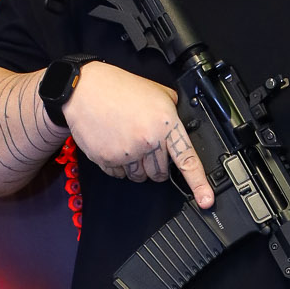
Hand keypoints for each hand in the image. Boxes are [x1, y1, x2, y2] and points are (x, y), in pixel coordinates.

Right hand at [63, 64, 214, 208]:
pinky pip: (119, 175)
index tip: (205, 200)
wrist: (84, 89)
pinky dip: (119, 166)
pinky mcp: (107, 159)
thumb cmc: (118, 88)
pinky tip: (115, 145)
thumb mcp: (157, 92)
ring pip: (140, 177)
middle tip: (147, 147)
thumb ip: (173, 111)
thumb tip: (179, 126)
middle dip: (157, 166)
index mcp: (164, 125)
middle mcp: (148, 141)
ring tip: (128, 142)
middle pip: (160, 173)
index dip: (199, 183)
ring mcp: (127, 153)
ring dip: (137, 167)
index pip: (187, 159)